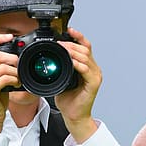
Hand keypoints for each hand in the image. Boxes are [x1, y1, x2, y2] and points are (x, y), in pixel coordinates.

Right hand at [0, 32, 16, 130]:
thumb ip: (2, 69)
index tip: (10, 36)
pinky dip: (14, 80)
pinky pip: (5, 78)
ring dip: (15, 72)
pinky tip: (16, 85)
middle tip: (19, 67)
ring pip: (3, 66)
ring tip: (18, 79)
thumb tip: (15, 59)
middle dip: (13, 59)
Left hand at [54, 28, 100, 142]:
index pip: (85, 46)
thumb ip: (60, 68)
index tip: (68, 29)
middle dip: (71, 43)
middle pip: (85, 49)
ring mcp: (95, 76)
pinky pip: (86, 70)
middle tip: (59, 42)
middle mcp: (93, 69)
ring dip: (73, 51)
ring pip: (85, 57)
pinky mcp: (94, 83)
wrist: (74, 116)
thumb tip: (50, 58)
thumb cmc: (68, 100)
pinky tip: (70, 61)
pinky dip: (78, 64)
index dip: (78, 36)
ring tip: (61, 49)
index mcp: (87, 66)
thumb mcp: (61, 79)